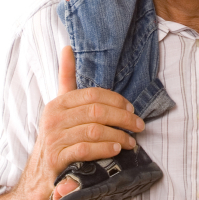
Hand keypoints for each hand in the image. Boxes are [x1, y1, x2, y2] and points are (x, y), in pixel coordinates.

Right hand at [16, 46, 144, 199]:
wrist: (39, 171)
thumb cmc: (57, 133)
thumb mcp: (60, 105)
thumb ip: (66, 78)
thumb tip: (67, 48)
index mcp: (58, 103)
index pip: (93, 94)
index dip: (116, 100)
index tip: (131, 108)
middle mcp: (54, 118)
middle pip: (97, 112)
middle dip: (122, 118)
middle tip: (138, 125)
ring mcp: (54, 138)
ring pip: (94, 131)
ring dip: (118, 136)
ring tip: (131, 141)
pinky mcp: (57, 158)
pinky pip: (86, 150)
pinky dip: (105, 149)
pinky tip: (116, 149)